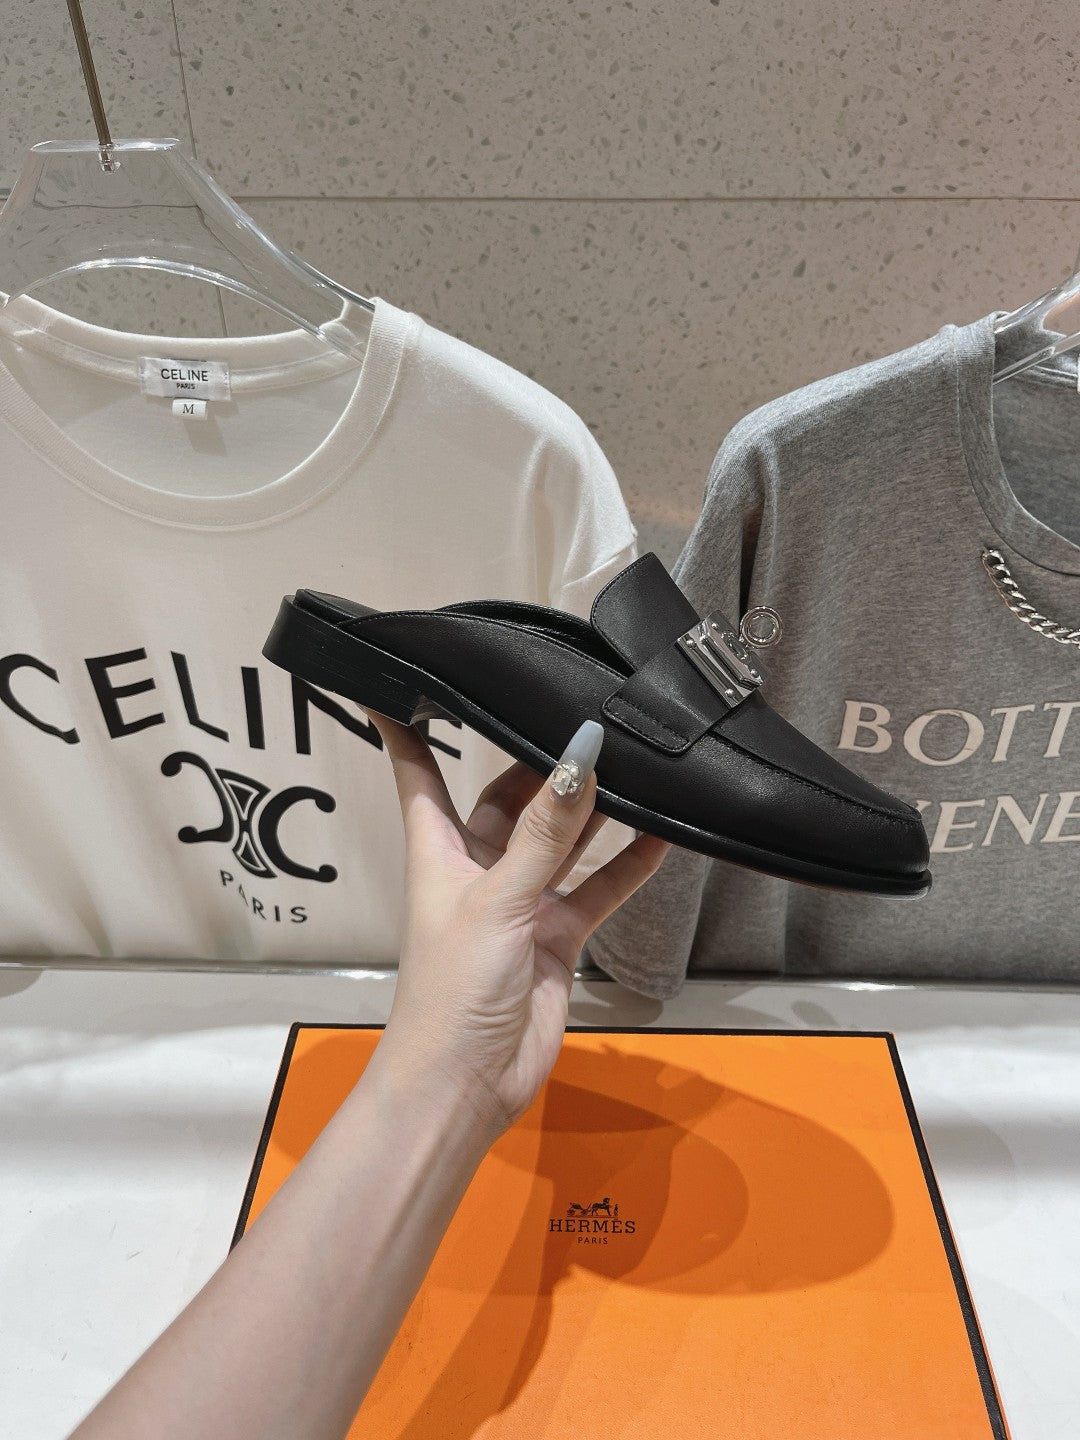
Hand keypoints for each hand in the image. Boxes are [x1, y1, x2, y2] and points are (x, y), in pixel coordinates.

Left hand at [371, 716, 669, 1138]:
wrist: (466, 1086)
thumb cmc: (455, 989)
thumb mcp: (500, 900)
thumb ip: (546, 832)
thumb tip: (581, 755)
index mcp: (439, 851)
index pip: (419, 771)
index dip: (411, 726)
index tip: (411, 679)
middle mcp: (478, 869)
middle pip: (507, 800)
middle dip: (541, 767)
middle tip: (586, 719)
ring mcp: (520, 905)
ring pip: (560, 843)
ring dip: (591, 814)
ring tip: (635, 766)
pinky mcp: (556, 939)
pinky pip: (595, 890)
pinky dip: (625, 867)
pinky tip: (661, 835)